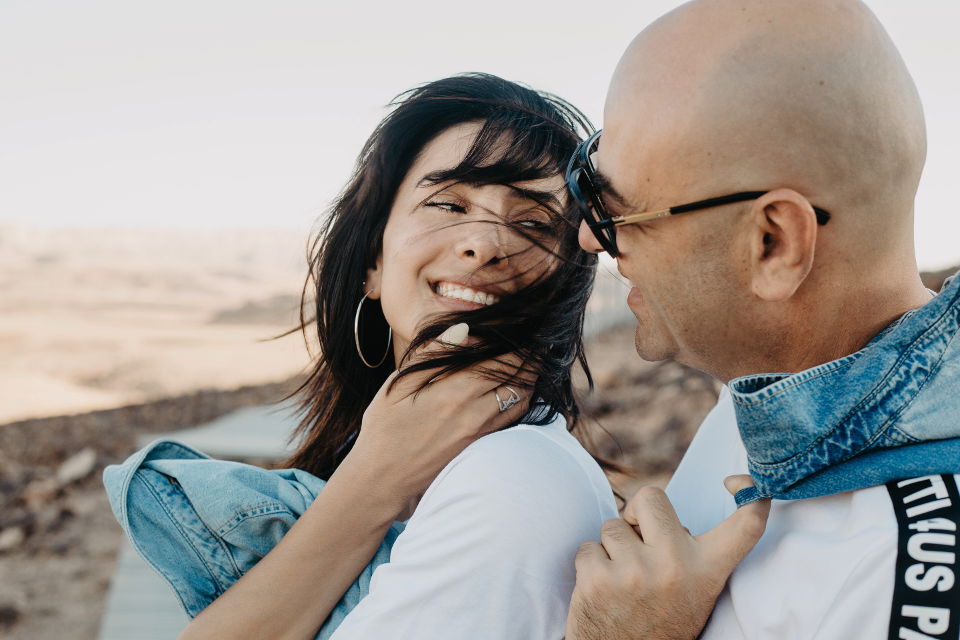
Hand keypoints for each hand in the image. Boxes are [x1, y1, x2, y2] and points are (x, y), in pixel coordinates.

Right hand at [348, 323, 533, 515]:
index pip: (498, 359)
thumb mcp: (399, 385)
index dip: (513, 342)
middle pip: (516, 377)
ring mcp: (480, 432)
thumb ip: (432, 355)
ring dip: (528, 378)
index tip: (519, 329)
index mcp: (453, 392)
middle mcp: (474, 412)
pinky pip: (513, 418)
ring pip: (520, 398)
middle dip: (526, 356)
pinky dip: (520, 399)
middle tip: (532, 341)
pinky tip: (515, 388)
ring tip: (528, 362)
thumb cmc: (385, 428)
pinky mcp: (480, 445)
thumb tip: (463, 328)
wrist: (383, 478)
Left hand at [565, 475, 770, 639]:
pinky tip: (602, 590)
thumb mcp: (693, 593)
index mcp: (707, 570)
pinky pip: (588, 547)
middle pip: (651, 496)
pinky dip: (589, 564)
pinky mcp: (598, 578)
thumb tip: (669, 515)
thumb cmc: (658, 621)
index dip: (751, 494)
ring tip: (622, 581)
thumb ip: (689, 554)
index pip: (745, 526)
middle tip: (639, 544)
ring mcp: (635, 571)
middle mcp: (675, 566)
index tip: (737, 481)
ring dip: (612, 548)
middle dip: (637, 514)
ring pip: (612, 525)